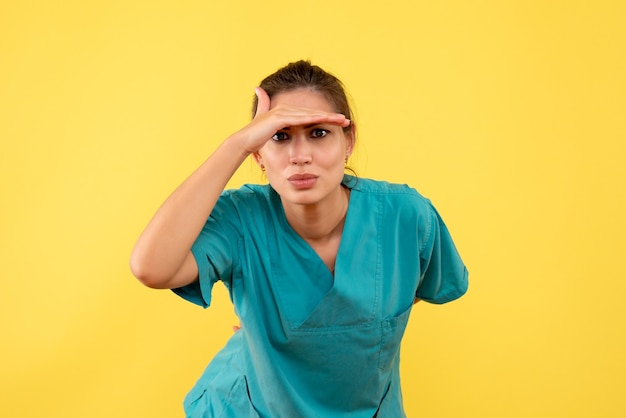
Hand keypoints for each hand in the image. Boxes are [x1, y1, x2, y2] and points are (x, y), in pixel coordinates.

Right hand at [233, 87, 350, 153]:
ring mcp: (283, 112)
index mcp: (285, 113)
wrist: (243, 142)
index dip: (324, 118)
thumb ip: (270, 120)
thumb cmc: (255, 139)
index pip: (309, 115)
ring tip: (342, 120)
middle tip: (346, 120)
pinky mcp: (280, 118)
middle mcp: (285, 109)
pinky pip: (301, 119)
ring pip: (310, 114)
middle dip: (330, 116)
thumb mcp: (268, 132)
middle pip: (313, 113)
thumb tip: (264, 101)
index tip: (338, 123)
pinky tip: (326, 120)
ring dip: (327, 117)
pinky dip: (314, 119)